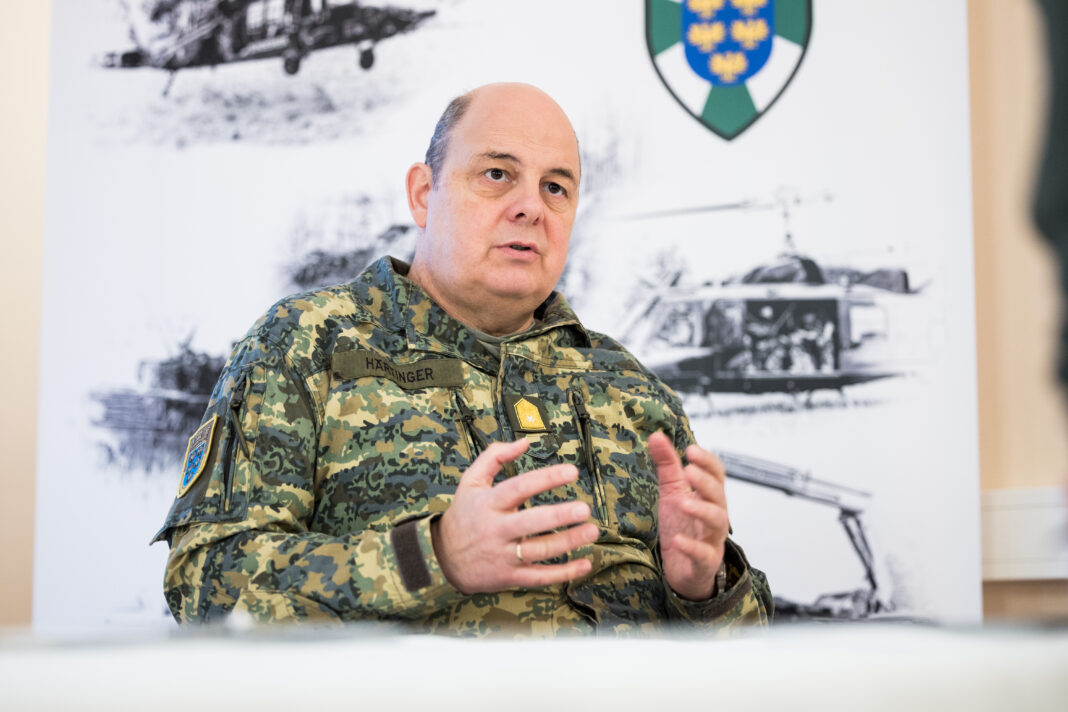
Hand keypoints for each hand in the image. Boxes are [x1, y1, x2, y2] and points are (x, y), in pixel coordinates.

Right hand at [431, 439, 597, 593]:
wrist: (441, 557)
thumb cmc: (463, 514)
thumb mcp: (470, 481)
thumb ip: (494, 456)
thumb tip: (524, 443)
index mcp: (489, 503)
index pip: (519, 487)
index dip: (546, 479)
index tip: (571, 472)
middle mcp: (496, 529)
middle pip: (531, 522)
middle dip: (560, 515)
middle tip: (584, 509)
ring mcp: (502, 555)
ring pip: (539, 550)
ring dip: (568, 542)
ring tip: (592, 531)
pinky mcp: (508, 577)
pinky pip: (538, 577)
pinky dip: (563, 573)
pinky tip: (584, 565)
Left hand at [650, 432, 728, 600]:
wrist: (683, 567)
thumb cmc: (682, 524)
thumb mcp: (672, 491)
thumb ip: (667, 464)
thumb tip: (656, 435)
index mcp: (709, 495)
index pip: (717, 474)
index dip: (707, 462)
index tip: (690, 450)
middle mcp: (715, 515)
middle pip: (719, 496)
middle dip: (705, 483)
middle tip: (689, 471)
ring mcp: (711, 538)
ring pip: (716, 522)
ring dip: (701, 510)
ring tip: (683, 502)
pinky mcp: (703, 562)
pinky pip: (702, 554)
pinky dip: (691, 547)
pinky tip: (677, 540)